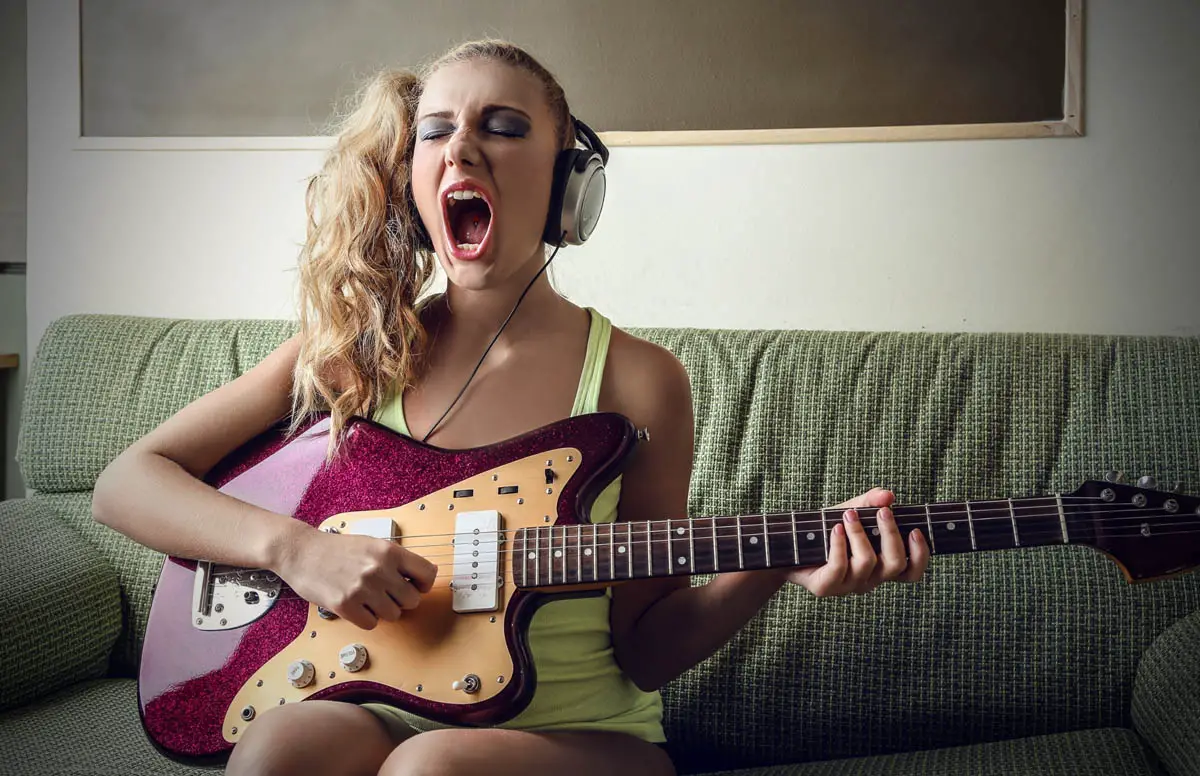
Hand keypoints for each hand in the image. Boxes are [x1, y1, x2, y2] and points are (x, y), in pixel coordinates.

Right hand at [273, 526, 437, 629]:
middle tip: (387, 594)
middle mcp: (378, 569)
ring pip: (393, 615)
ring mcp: (362, 588)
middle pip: (412, 600)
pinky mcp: (345, 605)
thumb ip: (396, 560)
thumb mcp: (373, 544)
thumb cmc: (337, 549)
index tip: (416, 586)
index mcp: (389, 551)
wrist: (301, 552)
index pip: (428, 574)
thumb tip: (423, 578)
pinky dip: (366, 619)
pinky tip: (357, 606)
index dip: (424, 584)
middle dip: (402, 600)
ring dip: (383, 611)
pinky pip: (372, 624)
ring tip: (368, 598)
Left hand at [785, 487, 927, 595]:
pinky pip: (840, 567)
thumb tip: (888, 495)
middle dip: (891, 535)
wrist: (790, 544)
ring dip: (859, 534)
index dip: (920, 556)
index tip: (915, 530)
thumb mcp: (851, 509)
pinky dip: (839, 545)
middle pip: (895, 565)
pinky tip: (835, 529)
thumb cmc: (826, 528)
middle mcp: (868, 580)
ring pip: (867, 563)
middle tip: (882, 512)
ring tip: (848, 516)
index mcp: (880, 567)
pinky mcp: (825, 588)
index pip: (911, 573)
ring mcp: (847, 586)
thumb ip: (871, 502)